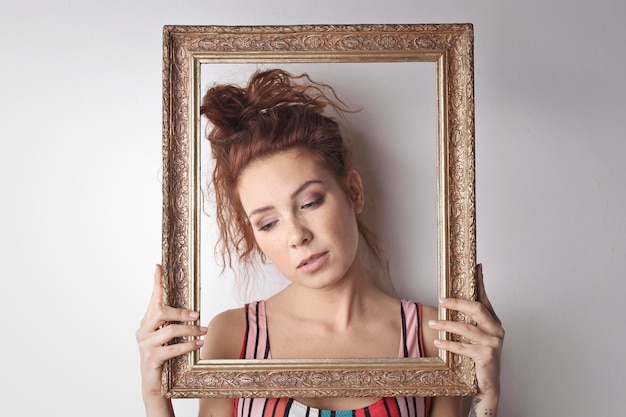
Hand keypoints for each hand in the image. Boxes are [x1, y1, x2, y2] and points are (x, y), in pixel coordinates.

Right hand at [136, 265, 206, 397]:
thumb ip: (175, 323)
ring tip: (203, 332)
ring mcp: (145, 345)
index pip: (152, 298)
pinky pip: (172, 349)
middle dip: (180, 312)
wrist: (155, 385)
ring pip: (169, 331)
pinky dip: (188, 345)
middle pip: (160, 312)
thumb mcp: (171, 337)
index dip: (156, 282)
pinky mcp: (151, 359)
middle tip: (197, 314)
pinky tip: (198, 345)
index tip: (158, 266)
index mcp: (148, 322)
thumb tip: (194, 310)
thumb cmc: (166, 357)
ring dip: (189, 330)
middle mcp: (143, 330)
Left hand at [428, 264, 503, 407]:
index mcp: (493, 321)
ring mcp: (493, 343)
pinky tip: (438, 342)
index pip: (485, 297)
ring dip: (446, 326)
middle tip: (441, 300)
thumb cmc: (478, 356)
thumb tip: (451, 301)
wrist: (487, 385)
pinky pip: (463, 347)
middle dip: (458, 303)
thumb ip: (467, 320)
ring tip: (432, 324)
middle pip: (477, 309)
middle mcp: (496, 330)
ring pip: (467, 329)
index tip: (477, 266)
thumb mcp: (473, 335)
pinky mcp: (487, 356)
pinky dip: (448, 344)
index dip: (481, 281)